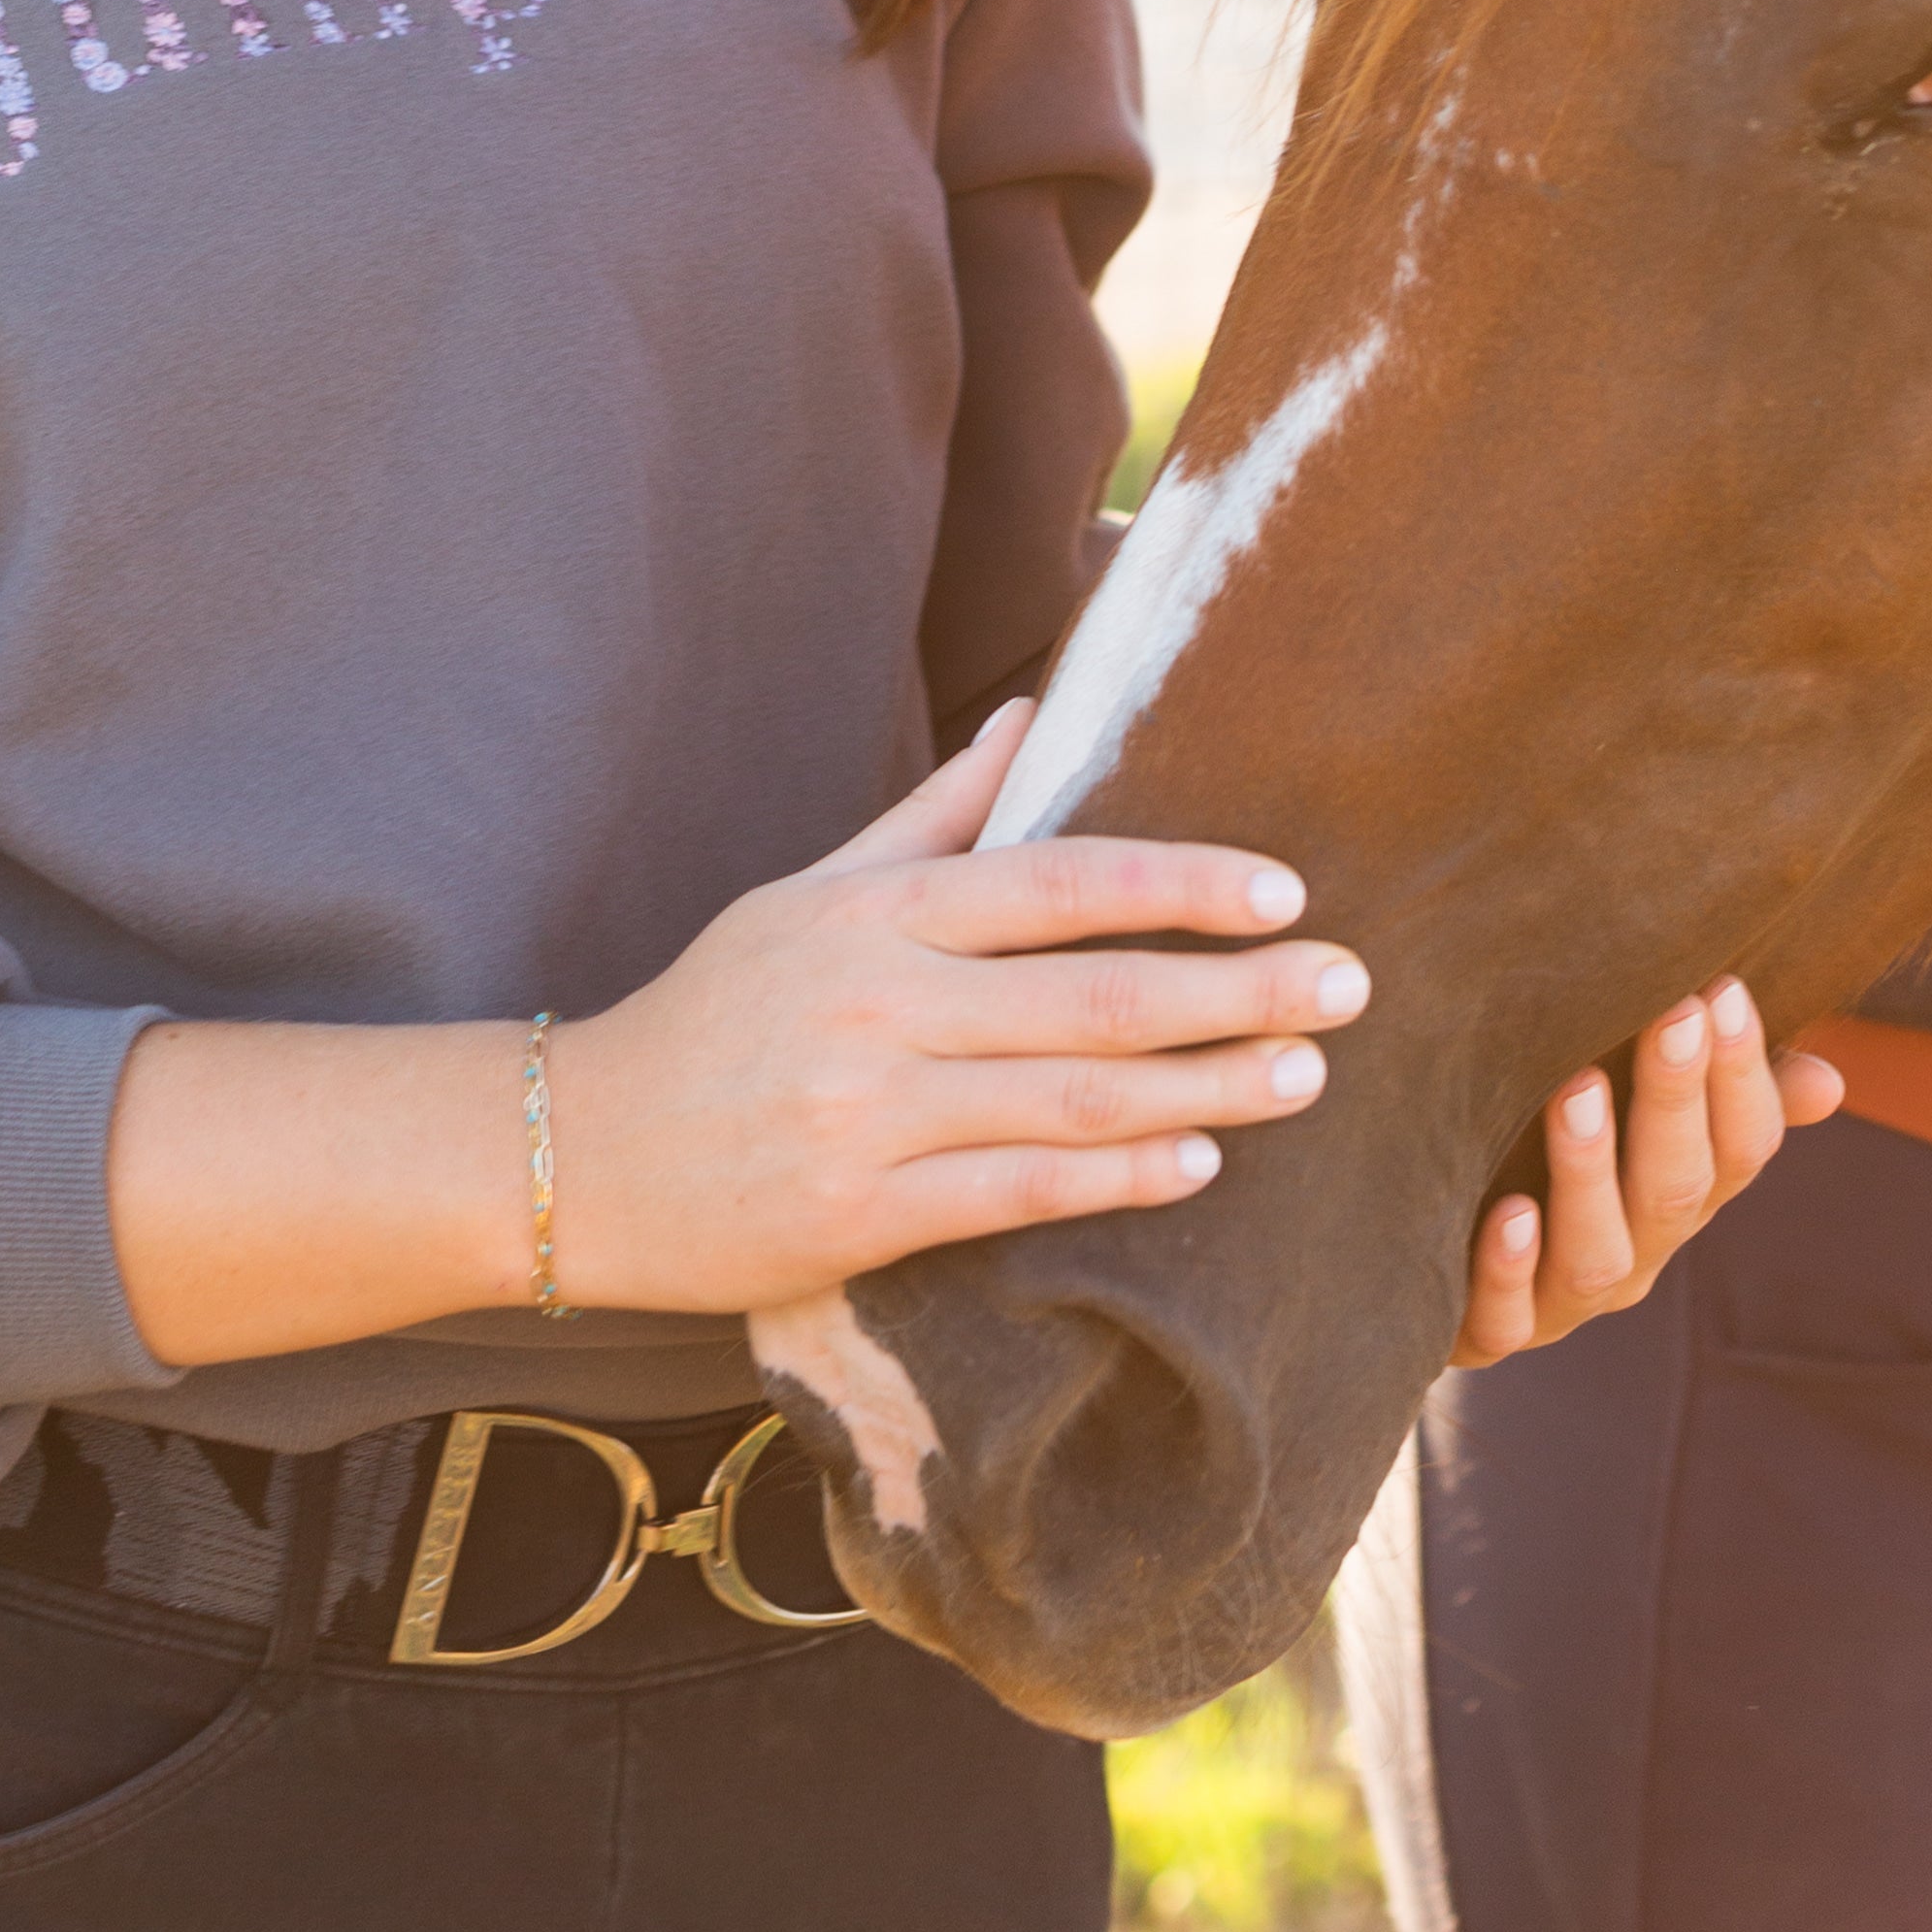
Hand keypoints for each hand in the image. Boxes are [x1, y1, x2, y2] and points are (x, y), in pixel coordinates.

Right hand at [559, 695, 1370, 1315]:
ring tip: (1306, 1074)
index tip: (1286, 889)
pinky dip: (1118, 1176)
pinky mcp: (862, 1214)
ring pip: (1073, 1096)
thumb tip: (1034, 717)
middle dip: (1236, 988)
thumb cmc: (716, 1011)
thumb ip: (932, 815)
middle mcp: (877, 1004)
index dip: (1180, 883)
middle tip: (1349, 985)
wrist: (581, 1150)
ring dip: (1208, 1087)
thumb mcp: (810, 893)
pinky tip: (1200, 1162)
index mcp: (872, 913)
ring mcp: (869, 1112)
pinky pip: (1019, 1192)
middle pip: (1092, 993)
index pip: (1057, 880)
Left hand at [1450, 984, 1846, 1364]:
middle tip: (1673, 1011)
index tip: (1722, 989)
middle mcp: (1637, 1251)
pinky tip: (1508, 1215)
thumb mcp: (1629, 1111)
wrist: (1426, 1255)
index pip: (1740, 1146)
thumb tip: (1830, 1082)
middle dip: (1677, 1098)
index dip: (1741, 1075)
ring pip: (1598, 1253)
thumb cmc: (1544, 1152)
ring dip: (1591, 1170)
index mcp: (1678, 1195)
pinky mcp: (1488, 1329)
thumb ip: (1719, 1091)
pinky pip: (1508, 1314)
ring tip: (1575, 1090)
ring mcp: (1565, 1299)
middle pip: (1678, 1187)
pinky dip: (1510, 1269)